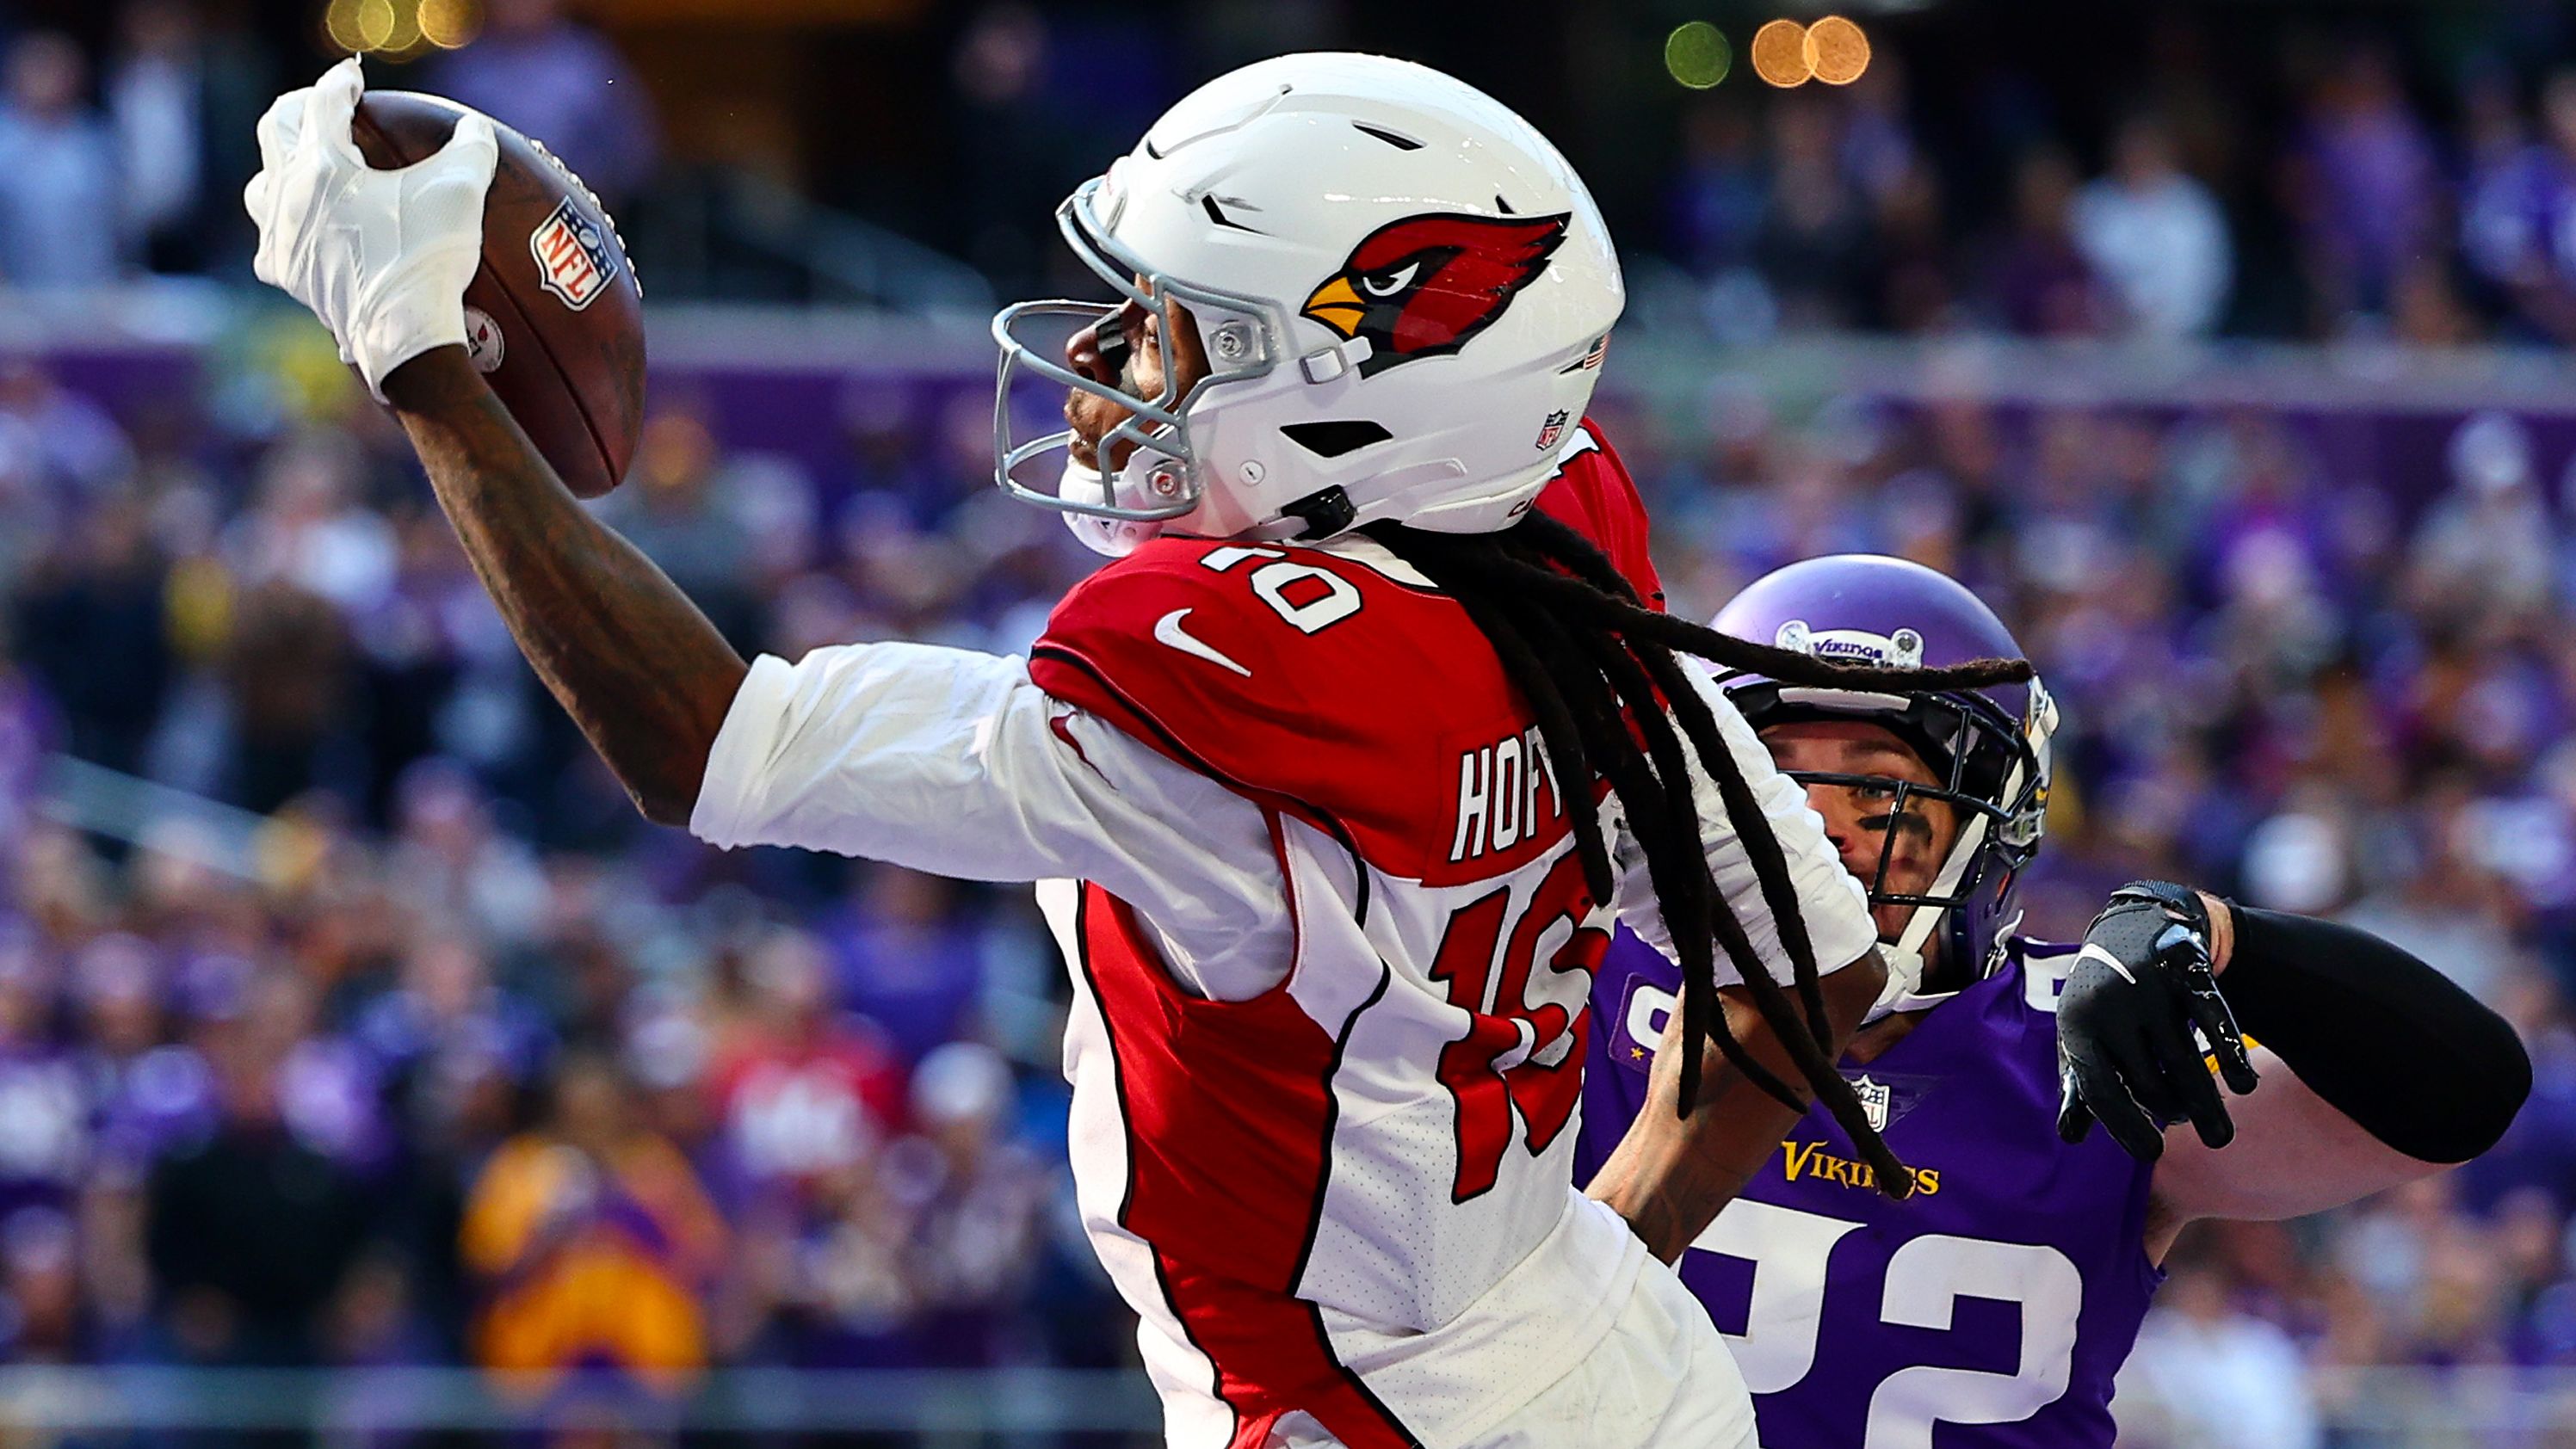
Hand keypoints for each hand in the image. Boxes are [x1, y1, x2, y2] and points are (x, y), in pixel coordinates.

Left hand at [243, 57, 496, 397]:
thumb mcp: (462, 191)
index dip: (341, 82)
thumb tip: (476, 130)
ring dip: (281, 166)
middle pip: (275, 129)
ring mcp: (279, 236)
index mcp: (323, 164)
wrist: (401, 332)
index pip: (323, 102)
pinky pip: (271, 239)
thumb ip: (471, 148)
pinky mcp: (285, 273)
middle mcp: (288, 193)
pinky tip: (307, 231)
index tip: (354, 77)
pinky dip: (286, 225)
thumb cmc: (427, 258)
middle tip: (320, 105)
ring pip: (261, 185)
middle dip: (297, 109)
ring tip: (306, 167)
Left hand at [2055, 881, 2258, 1159]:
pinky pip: (2215, 1020)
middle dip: (2170, 1110)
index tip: (2152, 1155)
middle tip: (2183, 1121)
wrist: (2138, 924)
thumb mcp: (2084, 1032)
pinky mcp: (2186, 969)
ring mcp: (2148, 985)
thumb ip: (2080, 1082)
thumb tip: (2069, 1137)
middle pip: (2147, 1081)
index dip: (2126, 1126)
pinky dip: (2231, 1054)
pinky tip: (2245, 1085)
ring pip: (2183, 1061)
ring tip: (2219, 1137)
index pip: (2099, 1088)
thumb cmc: (2105, 997)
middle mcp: (2109, 1004)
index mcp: (2076, 1024)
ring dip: (2205, 1103)